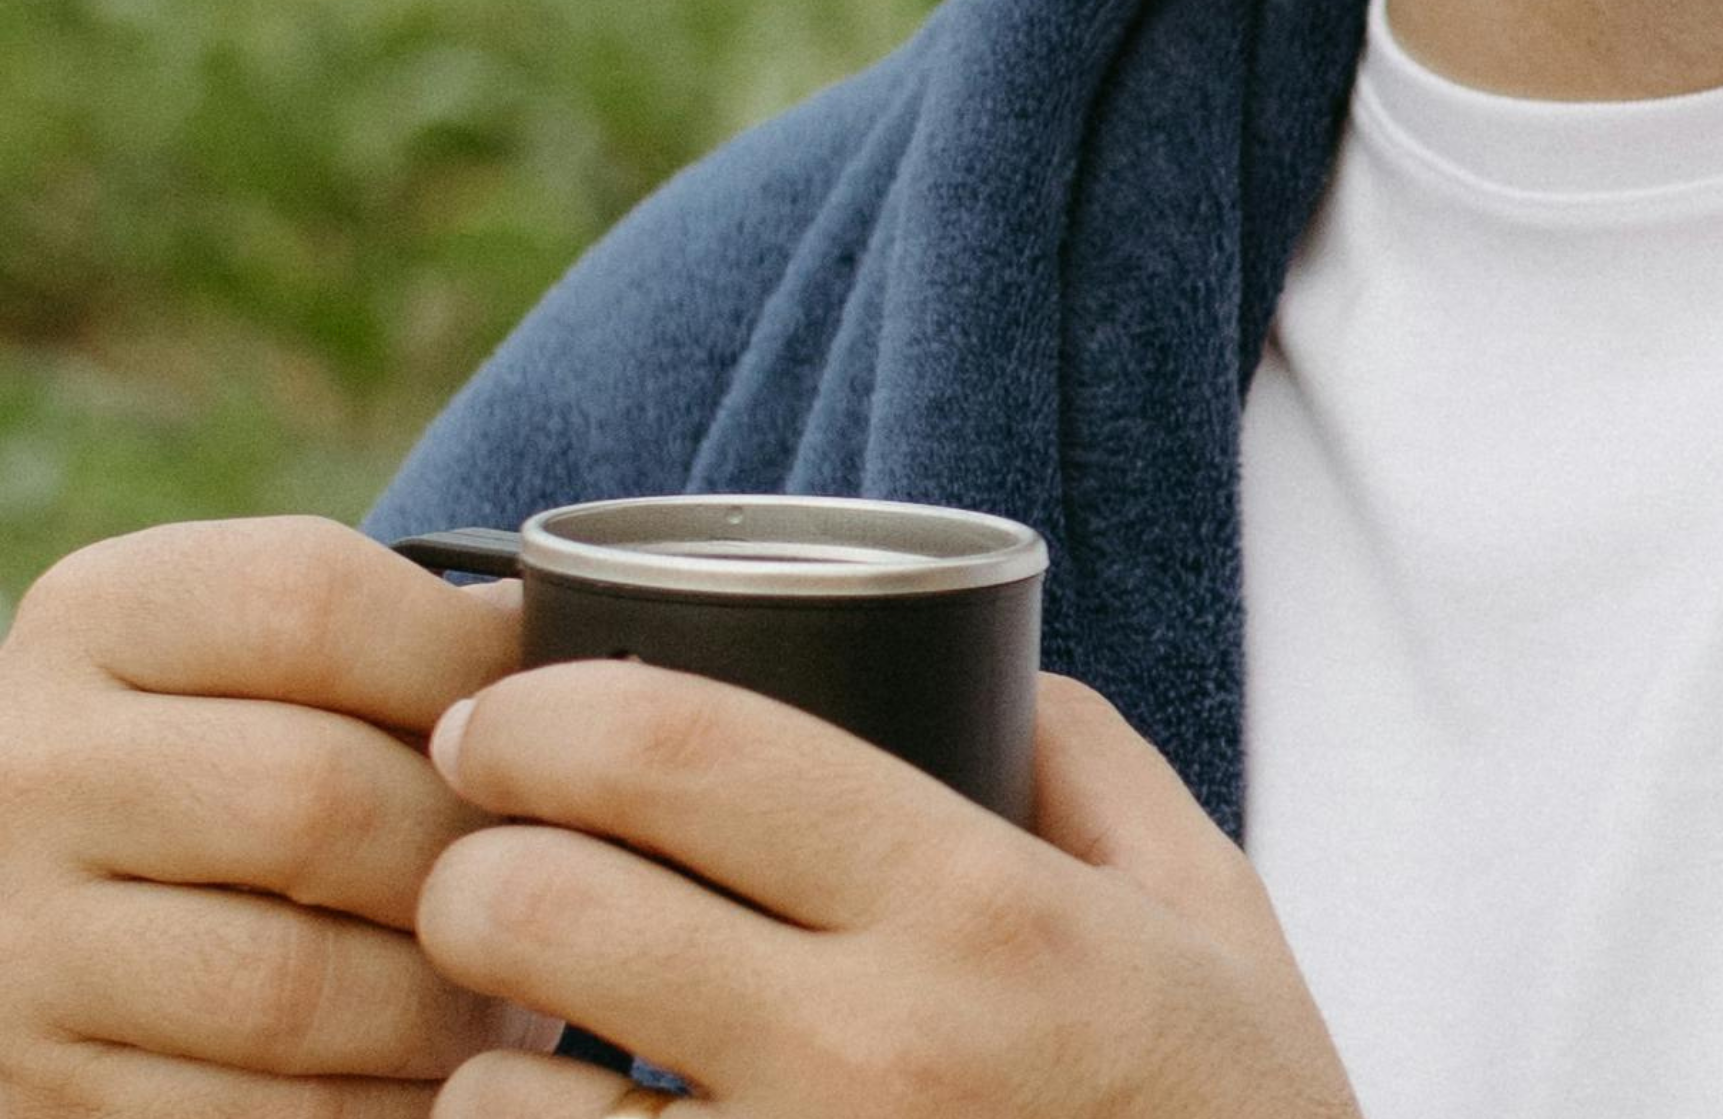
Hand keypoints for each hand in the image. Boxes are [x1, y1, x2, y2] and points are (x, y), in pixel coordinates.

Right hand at [0, 513, 535, 1113]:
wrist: (52, 918)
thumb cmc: (237, 767)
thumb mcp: (265, 663)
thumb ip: (402, 642)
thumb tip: (593, 650)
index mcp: (101, 618)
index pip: (311, 603)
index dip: (471, 661)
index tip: (554, 718)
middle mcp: (32, 769)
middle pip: (317, 800)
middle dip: (475, 855)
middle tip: (567, 882)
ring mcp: (19, 941)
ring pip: (292, 985)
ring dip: (442, 1006)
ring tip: (509, 989)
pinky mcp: (39, 1088)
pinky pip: (258, 1112)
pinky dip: (381, 1104)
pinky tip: (430, 1072)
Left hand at [414, 663, 1357, 1118]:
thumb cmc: (1232, 1118)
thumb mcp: (1210, 915)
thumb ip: (1091, 769)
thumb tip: (980, 669)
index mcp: (982, 911)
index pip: (690, 751)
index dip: (544, 711)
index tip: (499, 717)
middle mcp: (868, 1051)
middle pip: (542, 905)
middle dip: (470, 869)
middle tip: (484, 865)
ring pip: (493, 1099)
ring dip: (484, 1062)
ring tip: (534, 1048)